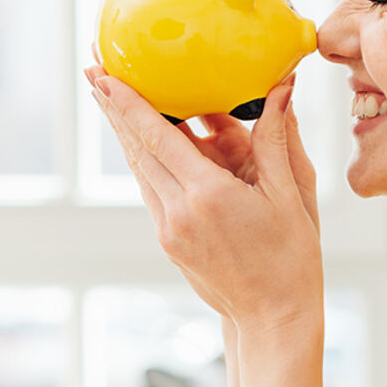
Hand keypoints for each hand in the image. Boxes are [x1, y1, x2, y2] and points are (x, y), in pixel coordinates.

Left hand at [85, 60, 321, 337]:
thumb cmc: (293, 259)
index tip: (104, 73)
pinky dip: (146, 158)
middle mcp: (179, 213)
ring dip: (126, 131)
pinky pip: (152, 189)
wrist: (275, 319)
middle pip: (137, 148)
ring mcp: (169, 230)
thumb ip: (277, 139)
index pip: (159, 136)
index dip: (128, 103)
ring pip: (140, 169)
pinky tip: (145, 140)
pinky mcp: (168, 241)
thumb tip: (281, 88)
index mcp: (209, 196)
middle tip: (93, 67)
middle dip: (114, 107)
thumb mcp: (291, 195)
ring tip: (110, 96)